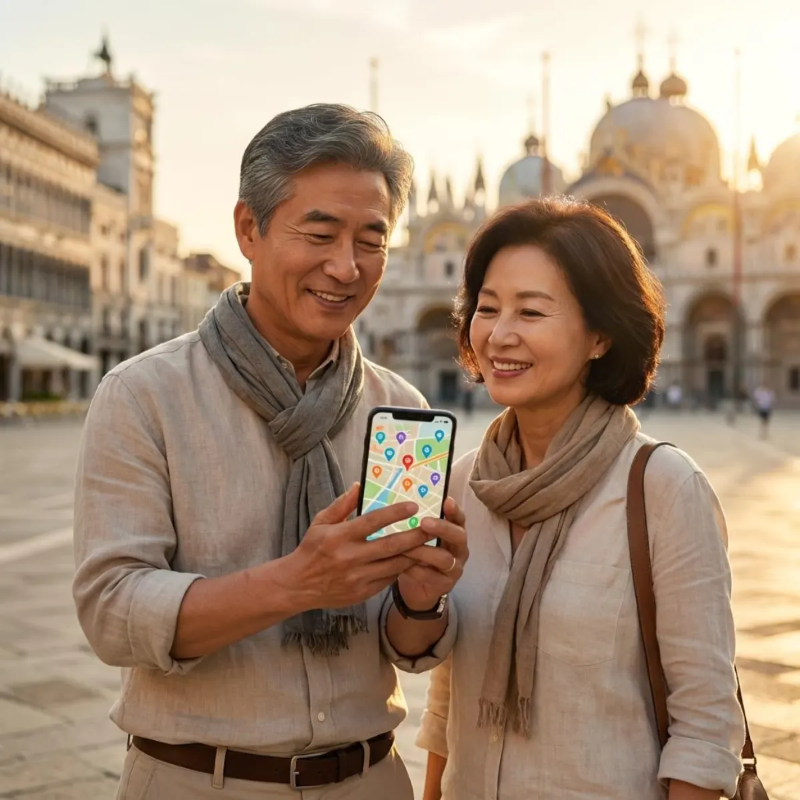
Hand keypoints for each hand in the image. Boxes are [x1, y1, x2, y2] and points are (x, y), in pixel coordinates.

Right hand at [288, 483, 428, 610]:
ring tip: (429, 544)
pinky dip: (401, 569)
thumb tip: (358, 485)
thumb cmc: (311, 550)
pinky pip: (388, 580)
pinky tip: (412, 560)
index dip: (395, 513)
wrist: (298, 585)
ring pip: (394, 565)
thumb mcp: (321, 523)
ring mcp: (358, 578)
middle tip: (433, 526)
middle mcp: (351, 558)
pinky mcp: (362, 593)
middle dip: (415, 536)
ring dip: (414, 554)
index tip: (413, 506)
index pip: (373, 522)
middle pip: (391, 545)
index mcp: (340, 537)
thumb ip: (341, 505)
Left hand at [396, 497, 468, 611]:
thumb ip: (421, 526)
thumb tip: (404, 506)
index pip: (459, 520)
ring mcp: (455, 569)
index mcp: (455, 535)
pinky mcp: (446, 585)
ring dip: (424, 551)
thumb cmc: (420, 557)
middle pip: (459, 537)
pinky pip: (432, 576)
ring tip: (406, 548)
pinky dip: (416, 570)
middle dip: (443, 528)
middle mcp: (460, 550)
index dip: (455, 511)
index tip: (448, 501)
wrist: (419, 589)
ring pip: (445, 559)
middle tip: (425, 523)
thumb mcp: (421, 540)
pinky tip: (403, 566)